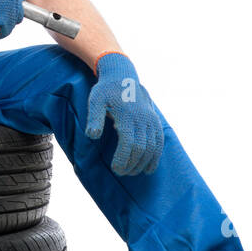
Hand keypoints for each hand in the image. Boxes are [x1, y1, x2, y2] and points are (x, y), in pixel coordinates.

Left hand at [85, 52, 164, 174]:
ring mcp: (152, 121)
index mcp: (128, 116)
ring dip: (143, 164)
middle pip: (142, 149)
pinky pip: (159, 143)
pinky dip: (155, 158)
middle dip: (132, 164)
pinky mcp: (156, 123)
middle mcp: (143, 119)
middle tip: (121, 173)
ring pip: (152, 149)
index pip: (129, 144)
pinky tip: (148, 169)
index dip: (123, 159)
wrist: (124, 77)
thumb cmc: (106, 91)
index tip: (115, 169)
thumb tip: (92, 135)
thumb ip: (94, 117)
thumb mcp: (95, 100)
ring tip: (131, 172)